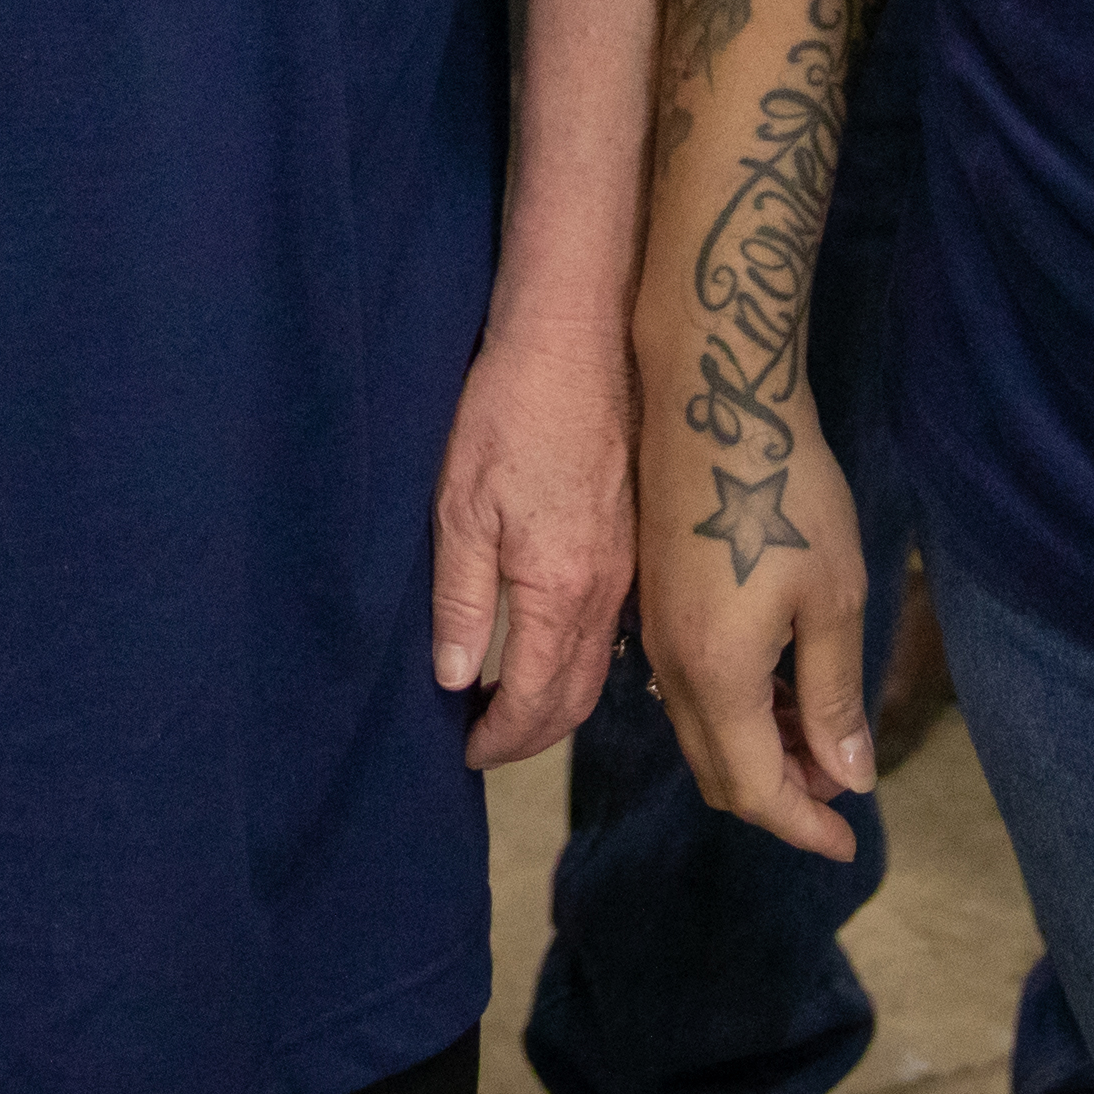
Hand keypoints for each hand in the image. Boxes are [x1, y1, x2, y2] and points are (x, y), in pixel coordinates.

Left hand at [434, 309, 632, 766]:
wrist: (578, 338)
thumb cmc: (507, 413)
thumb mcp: (461, 506)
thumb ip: (462, 601)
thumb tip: (456, 681)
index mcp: (563, 590)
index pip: (537, 700)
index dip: (501, 739)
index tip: (465, 754)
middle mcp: (608, 591)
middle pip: (578, 698)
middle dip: (532, 735)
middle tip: (486, 744)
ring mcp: (630, 565)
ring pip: (602, 666)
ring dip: (560, 701)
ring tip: (514, 708)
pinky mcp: (638, 538)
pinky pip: (615, 628)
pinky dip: (583, 660)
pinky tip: (554, 648)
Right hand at [629, 361, 876, 862]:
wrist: (713, 400)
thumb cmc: (785, 495)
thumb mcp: (833, 600)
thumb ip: (833, 697)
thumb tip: (848, 777)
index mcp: (716, 676)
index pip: (755, 788)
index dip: (804, 824)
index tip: (850, 843)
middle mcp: (671, 668)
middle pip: (718, 772)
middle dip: (782, 793)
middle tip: (843, 781)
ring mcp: (654, 634)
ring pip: (701, 731)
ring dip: (758, 751)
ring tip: (822, 729)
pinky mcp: (654, 603)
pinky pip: (690, 690)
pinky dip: (736, 711)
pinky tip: (780, 680)